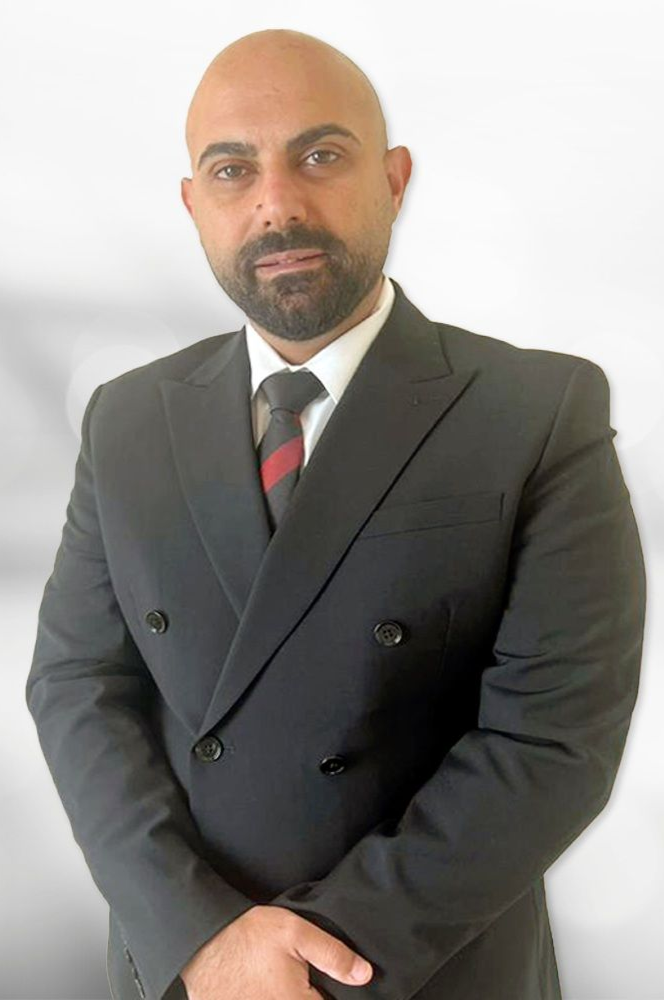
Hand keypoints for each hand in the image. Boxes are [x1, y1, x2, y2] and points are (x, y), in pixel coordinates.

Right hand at [180, 904, 372, 999]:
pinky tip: (273, 983)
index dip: (336, 993)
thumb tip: (364, 974)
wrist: (200, 946)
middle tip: (306, 974)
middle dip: (316, 992)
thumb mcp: (294, 933)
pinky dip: (281, 994)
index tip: (327, 979)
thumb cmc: (246, 938)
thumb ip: (333, 954)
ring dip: (298, 992)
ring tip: (285, 976)